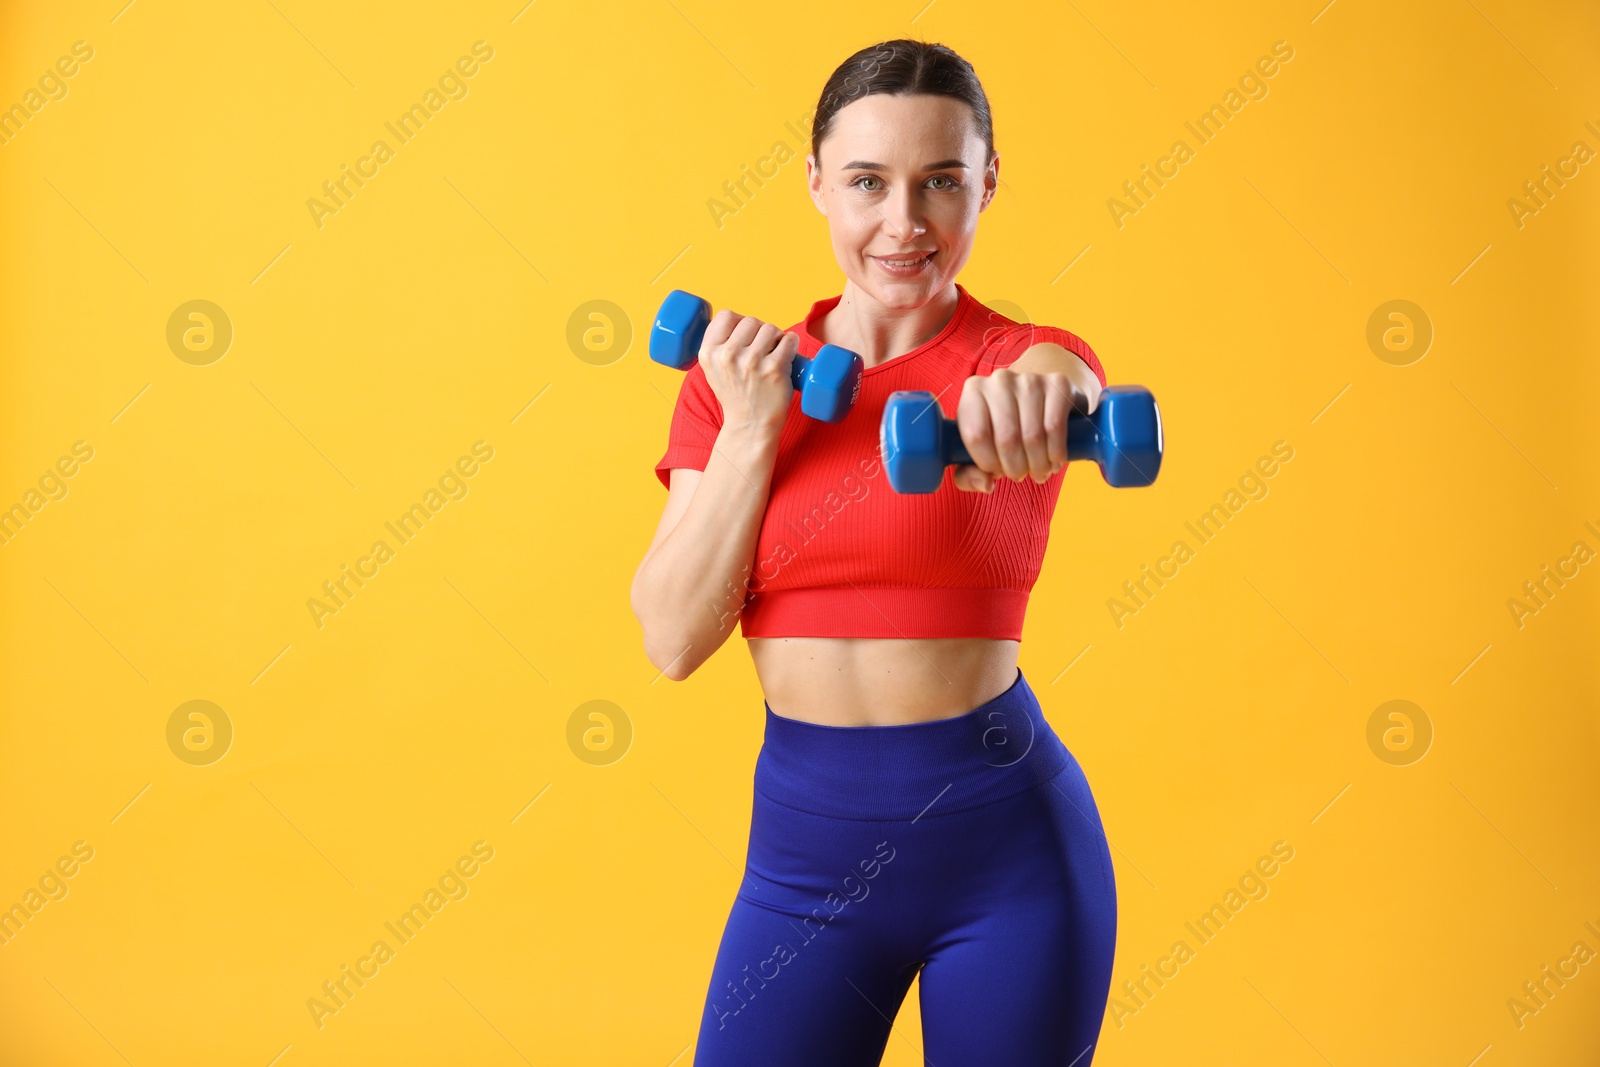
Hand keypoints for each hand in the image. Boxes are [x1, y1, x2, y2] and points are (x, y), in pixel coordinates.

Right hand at [697, 310, 798, 434]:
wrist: (751, 424)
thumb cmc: (736, 394)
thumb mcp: (713, 369)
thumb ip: (718, 344)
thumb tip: (736, 319)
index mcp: (708, 353)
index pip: (726, 315)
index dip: (739, 322)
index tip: (745, 336)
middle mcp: (727, 356)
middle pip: (751, 320)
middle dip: (760, 332)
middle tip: (762, 350)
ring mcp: (752, 362)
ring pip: (770, 328)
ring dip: (776, 338)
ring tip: (772, 355)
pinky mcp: (774, 369)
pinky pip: (789, 339)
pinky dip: (791, 344)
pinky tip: (787, 355)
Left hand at [951, 369, 1092, 491]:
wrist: (1042, 402)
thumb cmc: (1003, 430)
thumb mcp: (979, 451)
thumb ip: (968, 474)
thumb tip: (986, 484)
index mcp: (973, 391)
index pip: (976, 435)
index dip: (988, 463)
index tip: (996, 471)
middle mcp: (999, 380)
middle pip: (1007, 438)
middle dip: (1015, 468)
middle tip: (1020, 476)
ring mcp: (1029, 379)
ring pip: (1033, 436)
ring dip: (1038, 464)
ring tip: (1039, 472)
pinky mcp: (1058, 382)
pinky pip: (1055, 427)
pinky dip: (1056, 452)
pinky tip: (1054, 461)